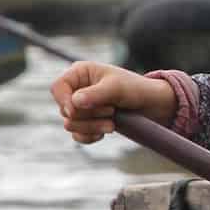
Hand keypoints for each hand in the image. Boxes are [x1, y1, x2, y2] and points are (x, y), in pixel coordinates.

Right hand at [50, 61, 176, 143]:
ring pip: (70, 125)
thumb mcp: (116, 88)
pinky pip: (77, 136)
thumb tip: (74, 103)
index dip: (63, 101)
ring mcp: (81, 108)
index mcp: (80, 73)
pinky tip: (106, 131)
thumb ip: (96, 94)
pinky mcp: (86, 123)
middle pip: (64, 110)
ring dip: (92, 126)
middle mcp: (77, 90)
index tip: (76, 109)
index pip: (58, 87)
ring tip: (112, 122)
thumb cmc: (134, 89)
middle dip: (88, 115)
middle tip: (111, 110)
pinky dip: (90, 136)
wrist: (151, 105)